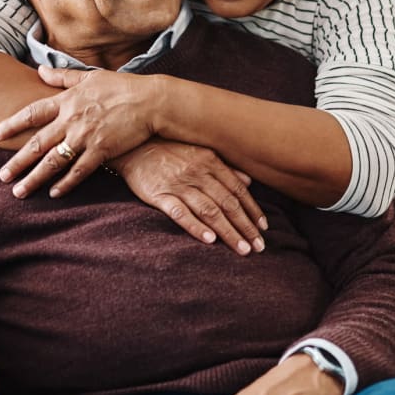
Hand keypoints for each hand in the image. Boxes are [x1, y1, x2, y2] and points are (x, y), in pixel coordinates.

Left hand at [0, 67, 158, 198]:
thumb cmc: (122, 87)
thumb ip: (63, 77)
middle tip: (2, 176)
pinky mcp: (102, 150)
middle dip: (18, 162)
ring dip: (34, 178)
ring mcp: (86, 137)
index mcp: (67, 100)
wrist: (150, 101)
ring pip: (54, 161)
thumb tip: (40, 70)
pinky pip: (79, 171)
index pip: (32, 113)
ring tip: (19, 191)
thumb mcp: (90, 76)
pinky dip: (66, 183)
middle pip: (38, 144)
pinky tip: (53, 193)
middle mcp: (71, 120)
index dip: (11, 124)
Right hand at [114, 138, 267, 254]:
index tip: (264, 228)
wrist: (131, 145)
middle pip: (228, 204)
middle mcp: (198, 173)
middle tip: (259, 247)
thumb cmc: (168, 149)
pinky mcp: (159, 195)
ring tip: (242, 249)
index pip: (238, 190)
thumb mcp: (199, 152)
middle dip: (246, 226)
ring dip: (228, 231)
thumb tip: (249, 181)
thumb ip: (224, 168)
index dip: (253, 210)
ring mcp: (179, 184)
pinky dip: (196, 226)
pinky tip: (209, 240)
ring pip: (210, 211)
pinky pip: (180, 213)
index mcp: (210, 162)